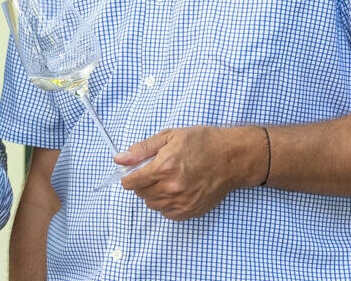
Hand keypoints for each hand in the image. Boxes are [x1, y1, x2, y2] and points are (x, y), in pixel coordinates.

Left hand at [114, 125, 264, 220]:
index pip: (132, 182)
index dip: (128, 177)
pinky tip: (175, 190)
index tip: (130, 173)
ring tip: (165, 180)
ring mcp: (182, 201)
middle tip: (152, 172)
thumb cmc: (202, 142)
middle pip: (141, 194)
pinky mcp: (191, 210)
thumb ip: (142, 149)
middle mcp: (172, 187)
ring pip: (153, 205)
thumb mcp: (169, 136)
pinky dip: (166, 204)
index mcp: (164, 167)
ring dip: (153, 194)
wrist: (231, 157)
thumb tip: (119, 158)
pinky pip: (167, 213)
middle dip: (141, 183)